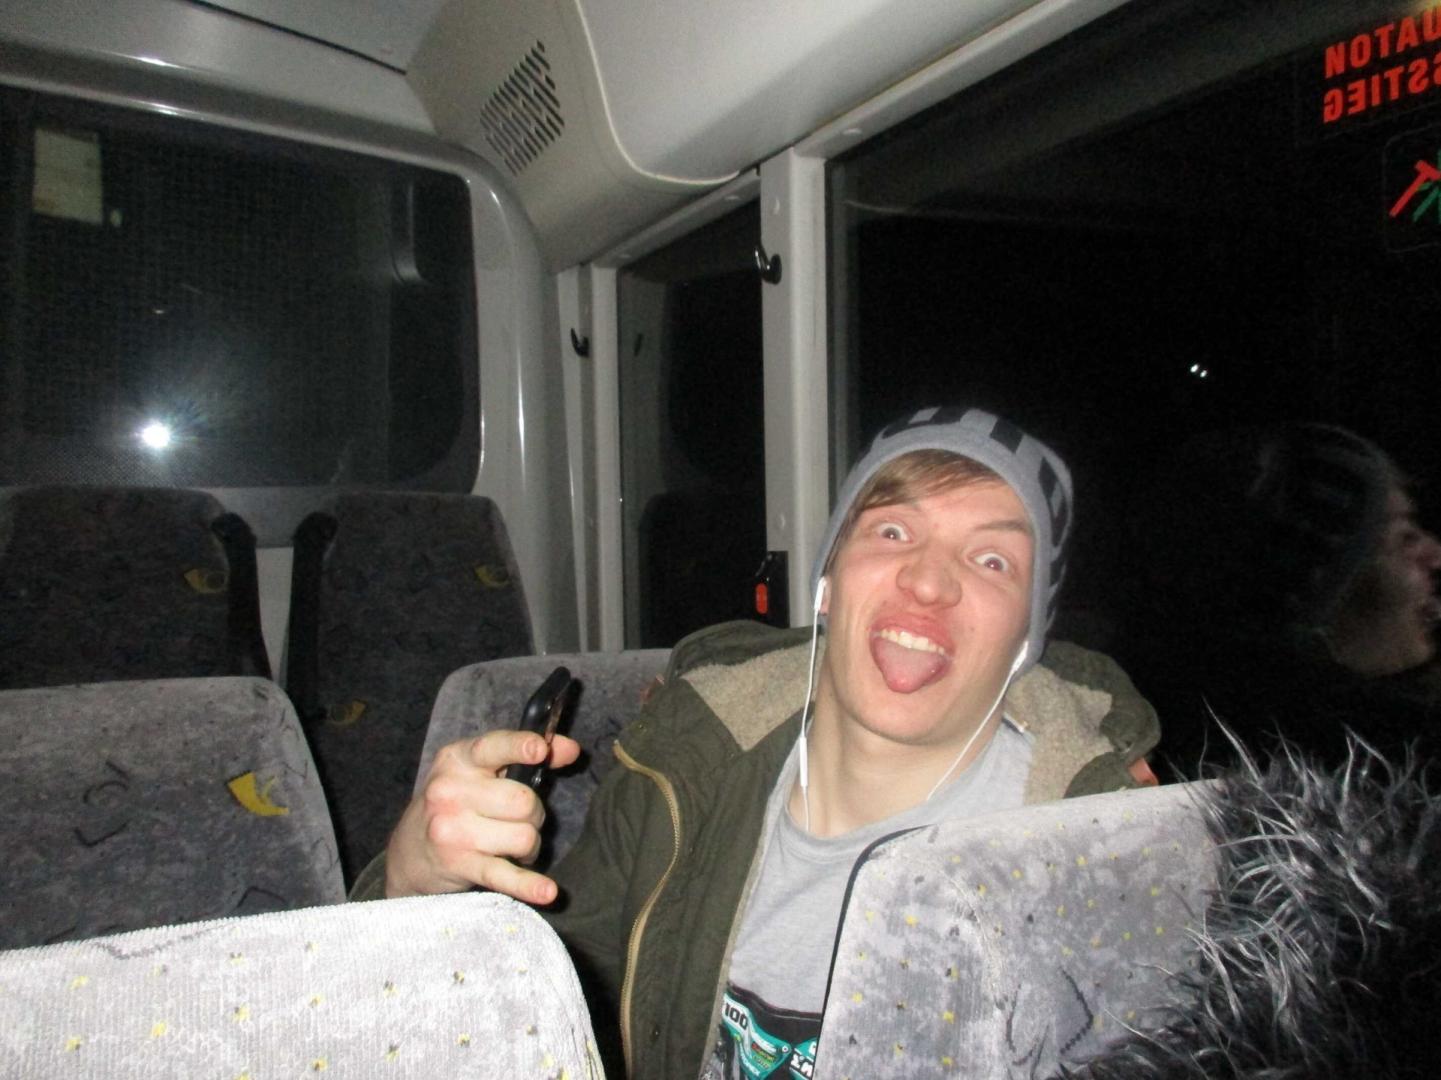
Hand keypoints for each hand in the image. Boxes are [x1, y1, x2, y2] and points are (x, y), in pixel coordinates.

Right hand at [384, 729, 581, 903]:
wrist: (409, 851)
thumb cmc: (456, 804)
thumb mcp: (480, 771)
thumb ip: (525, 757)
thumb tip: (571, 749)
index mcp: (458, 759)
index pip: (494, 747)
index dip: (520, 747)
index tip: (539, 749)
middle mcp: (450, 790)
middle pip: (523, 800)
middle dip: (535, 814)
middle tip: (521, 821)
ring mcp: (452, 829)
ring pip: (524, 836)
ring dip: (529, 845)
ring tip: (512, 845)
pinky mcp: (459, 864)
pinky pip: (505, 875)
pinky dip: (529, 885)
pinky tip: (547, 892)